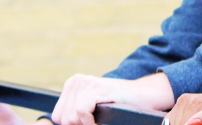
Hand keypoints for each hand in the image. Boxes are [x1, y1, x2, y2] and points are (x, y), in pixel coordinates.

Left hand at [51, 73, 173, 124]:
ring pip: (70, 118)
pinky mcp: (95, 88)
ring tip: (101, 117)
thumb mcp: (90, 106)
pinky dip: (91, 122)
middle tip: (97, 119)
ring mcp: (85, 83)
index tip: (90, 121)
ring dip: (87, 124)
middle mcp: (76, 81)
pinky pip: (80, 113)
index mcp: (72, 84)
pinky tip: (102, 117)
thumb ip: (73, 112)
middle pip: (63, 119)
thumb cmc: (118, 105)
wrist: (143, 96)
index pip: (57, 116)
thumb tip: (58, 123)